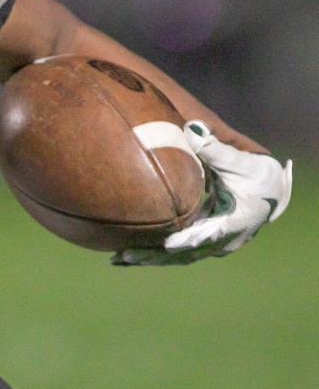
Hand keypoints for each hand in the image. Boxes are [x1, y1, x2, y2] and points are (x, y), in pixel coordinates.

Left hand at [112, 120, 291, 265]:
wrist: (271, 191)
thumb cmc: (256, 174)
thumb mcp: (240, 161)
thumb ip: (216, 148)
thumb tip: (192, 129)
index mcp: (236, 221)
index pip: (210, 234)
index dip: (189, 239)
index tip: (167, 243)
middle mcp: (225, 239)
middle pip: (187, 252)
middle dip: (157, 255)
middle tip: (126, 255)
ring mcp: (214, 244)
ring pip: (179, 257)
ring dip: (151, 258)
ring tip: (119, 258)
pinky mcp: (204, 243)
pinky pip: (177, 252)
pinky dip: (155, 254)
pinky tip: (128, 255)